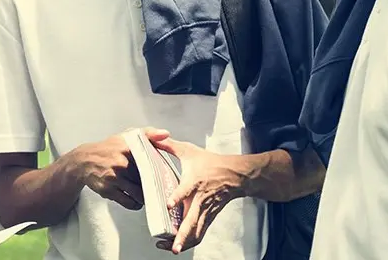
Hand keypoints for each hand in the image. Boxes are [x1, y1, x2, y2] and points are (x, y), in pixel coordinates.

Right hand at [63, 131, 167, 209]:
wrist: (84, 161)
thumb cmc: (108, 148)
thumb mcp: (126, 136)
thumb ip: (148, 133)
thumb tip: (166, 134)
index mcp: (128, 148)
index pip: (151, 161)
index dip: (159, 170)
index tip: (163, 175)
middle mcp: (121, 163)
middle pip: (146, 179)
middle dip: (153, 185)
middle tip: (158, 188)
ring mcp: (114, 178)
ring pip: (139, 193)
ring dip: (145, 197)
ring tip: (147, 195)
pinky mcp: (108, 190)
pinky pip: (128, 202)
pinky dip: (135, 204)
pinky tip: (137, 201)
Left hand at [147, 128, 248, 253]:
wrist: (236, 174)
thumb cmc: (212, 163)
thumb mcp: (190, 151)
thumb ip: (169, 146)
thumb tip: (152, 139)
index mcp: (194, 181)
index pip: (185, 190)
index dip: (177, 197)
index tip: (168, 205)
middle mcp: (200, 199)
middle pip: (191, 220)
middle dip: (181, 234)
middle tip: (170, 244)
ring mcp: (206, 210)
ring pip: (196, 231)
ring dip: (184, 241)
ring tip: (171, 249)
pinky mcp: (209, 217)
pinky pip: (200, 233)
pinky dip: (190, 241)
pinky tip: (178, 246)